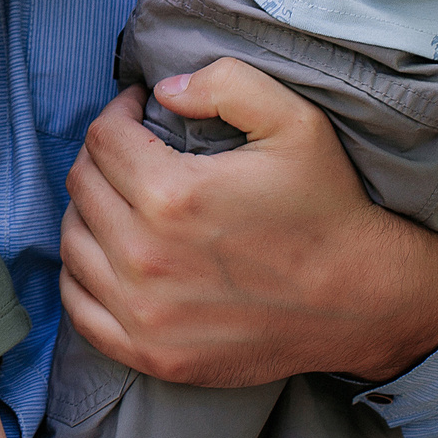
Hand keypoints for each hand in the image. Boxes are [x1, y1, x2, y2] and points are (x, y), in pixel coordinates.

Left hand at [59, 60, 437, 387]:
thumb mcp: (295, 122)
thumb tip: (162, 90)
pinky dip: (82, 275)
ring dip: (90, 211)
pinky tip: (109, 254)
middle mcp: (146, 256)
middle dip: (103, 156)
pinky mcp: (152, 354)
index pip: (103, 138)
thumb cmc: (327, 208)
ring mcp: (144, 313)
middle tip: (133, 152)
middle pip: (83, 185)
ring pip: (73, 241)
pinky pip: (79, 307)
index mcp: (172, 195)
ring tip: (122, 199)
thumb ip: (225, 83)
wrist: (364, 302)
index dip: (118, 112)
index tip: (138, 110)